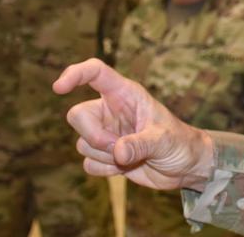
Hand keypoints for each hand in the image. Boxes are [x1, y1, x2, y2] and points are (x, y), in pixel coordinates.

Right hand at [53, 58, 214, 191]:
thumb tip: (116, 151)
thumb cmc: (180, 143)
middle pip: (77, 115)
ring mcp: (107, 133)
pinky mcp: (105, 155)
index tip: (59, 88)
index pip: (95, 72)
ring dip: (105, 157)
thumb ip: (140, 144)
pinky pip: (88, 163)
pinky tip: (126, 168)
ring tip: (133, 156)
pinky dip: (105, 170)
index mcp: (126, 94)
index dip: (75, 74)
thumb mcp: (164, 140)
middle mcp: (111, 110)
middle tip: (118, 148)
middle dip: (94, 136)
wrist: (185, 167)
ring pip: (82, 143)